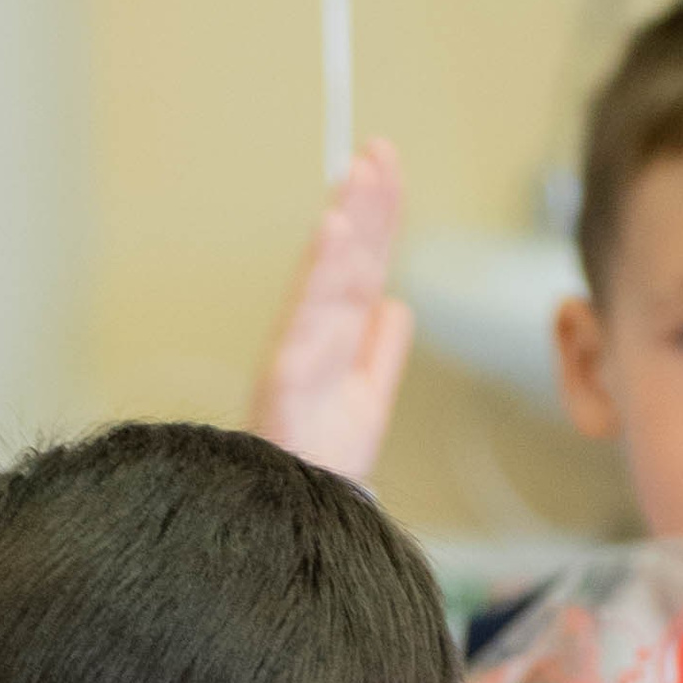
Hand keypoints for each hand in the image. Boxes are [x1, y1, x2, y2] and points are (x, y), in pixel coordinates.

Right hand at [249, 138, 411, 484]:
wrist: (296, 532)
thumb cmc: (320, 476)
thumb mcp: (367, 404)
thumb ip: (382, 353)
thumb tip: (397, 302)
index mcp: (335, 343)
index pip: (362, 267)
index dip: (378, 216)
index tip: (387, 164)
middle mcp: (314, 342)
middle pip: (346, 262)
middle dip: (364, 204)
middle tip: (379, 150)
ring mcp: (298, 358)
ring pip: (328, 280)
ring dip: (345, 224)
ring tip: (360, 176)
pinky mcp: (285, 381)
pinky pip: (305, 319)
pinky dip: (319, 273)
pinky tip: (333, 230)